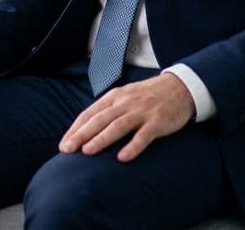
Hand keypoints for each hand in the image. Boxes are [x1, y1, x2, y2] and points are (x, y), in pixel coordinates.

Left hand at [58, 72, 194, 161]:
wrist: (180, 87)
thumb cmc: (149, 95)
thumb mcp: (125, 96)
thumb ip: (108, 109)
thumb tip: (86, 127)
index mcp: (115, 96)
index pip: (90, 113)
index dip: (75, 129)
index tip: (64, 144)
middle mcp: (126, 102)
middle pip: (100, 119)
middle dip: (82, 134)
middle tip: (68, 149)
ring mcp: (142, 111)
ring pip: (118, 126)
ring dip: (102, 139)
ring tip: (88, 151)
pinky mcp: (158, 121)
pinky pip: (143, 135)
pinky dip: (132, 147)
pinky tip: (122, 158)